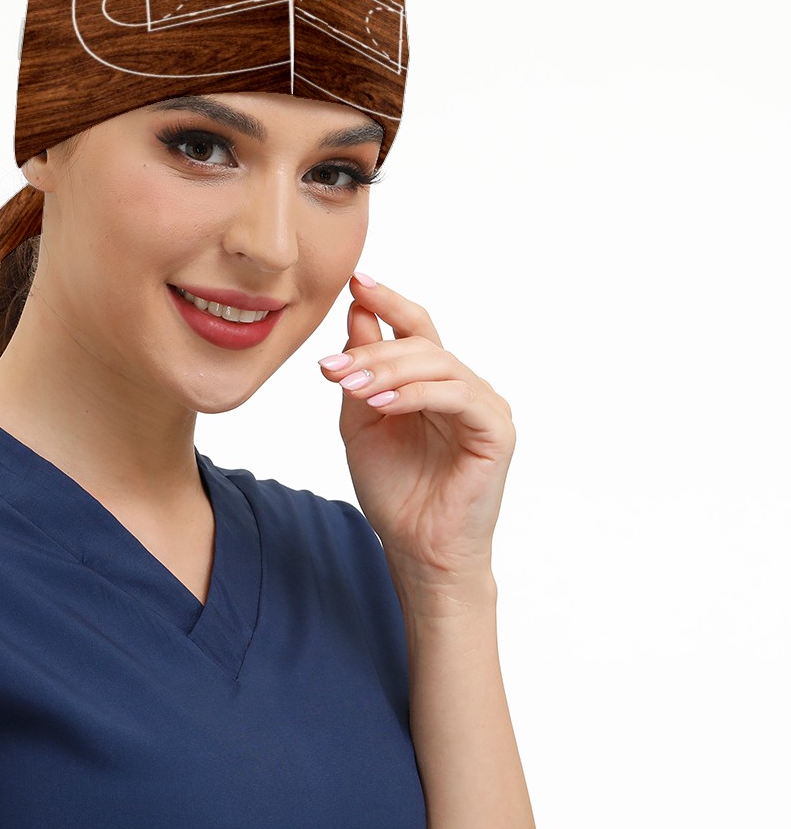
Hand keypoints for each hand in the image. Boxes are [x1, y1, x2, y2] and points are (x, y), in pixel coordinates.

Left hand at [317, 273, 515, 600]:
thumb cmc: (394, 489)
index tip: (355, 280)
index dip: (387, 300)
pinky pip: (456, 396)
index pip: (414, 326)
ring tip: (350, 386)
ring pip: (436, 363)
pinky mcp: (496, 431)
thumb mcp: (362, 420)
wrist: (417, 549)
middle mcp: (462, 386)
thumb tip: (356, 312)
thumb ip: (361, 370)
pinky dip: (415, 395)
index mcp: (432, 382)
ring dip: (387, 370)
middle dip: (372, 349)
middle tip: (331, 368)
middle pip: (420, 342)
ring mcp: (484, 406)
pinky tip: (381, 404)